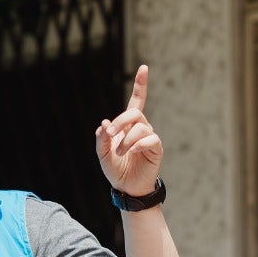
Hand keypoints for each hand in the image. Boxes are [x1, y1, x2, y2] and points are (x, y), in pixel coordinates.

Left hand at [95, 65, 162, 197]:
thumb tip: (105, 124)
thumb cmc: (116, 169)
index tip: (144, 68)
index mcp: (128, 125)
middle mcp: (141, 127)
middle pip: (134, 113)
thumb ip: (101, 138)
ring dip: (126, 140)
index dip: (141, 85)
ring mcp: (149, 137)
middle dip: (120, 121)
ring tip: (120, 153)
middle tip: (110, 135)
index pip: (137, 101)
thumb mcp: (102, 153)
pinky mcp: (156, 148)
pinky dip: (138, 144)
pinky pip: (150, 139)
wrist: (127, 188)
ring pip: (140, 127)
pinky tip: (132, 152)